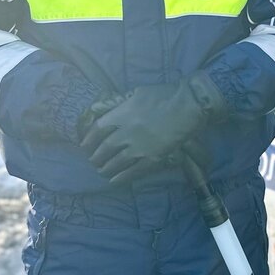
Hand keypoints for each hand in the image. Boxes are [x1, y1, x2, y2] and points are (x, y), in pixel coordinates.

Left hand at [79, 72, 226, 183]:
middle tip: (94, 161)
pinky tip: (114, 181)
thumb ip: (122, 104)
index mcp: (121, 114)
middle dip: (96, 157)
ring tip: (103, 171)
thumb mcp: (138, 93)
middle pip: (104, 149)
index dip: (88, 140)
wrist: (190, 104)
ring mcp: (139, 147)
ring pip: (115, 163)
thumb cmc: (166, 94)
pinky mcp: (153, 157)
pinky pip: (133, 171)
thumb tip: (109, 110)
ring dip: (106, 169)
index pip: (97, 130)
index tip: (85, 146)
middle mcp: (126, 132)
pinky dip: (121, 178)